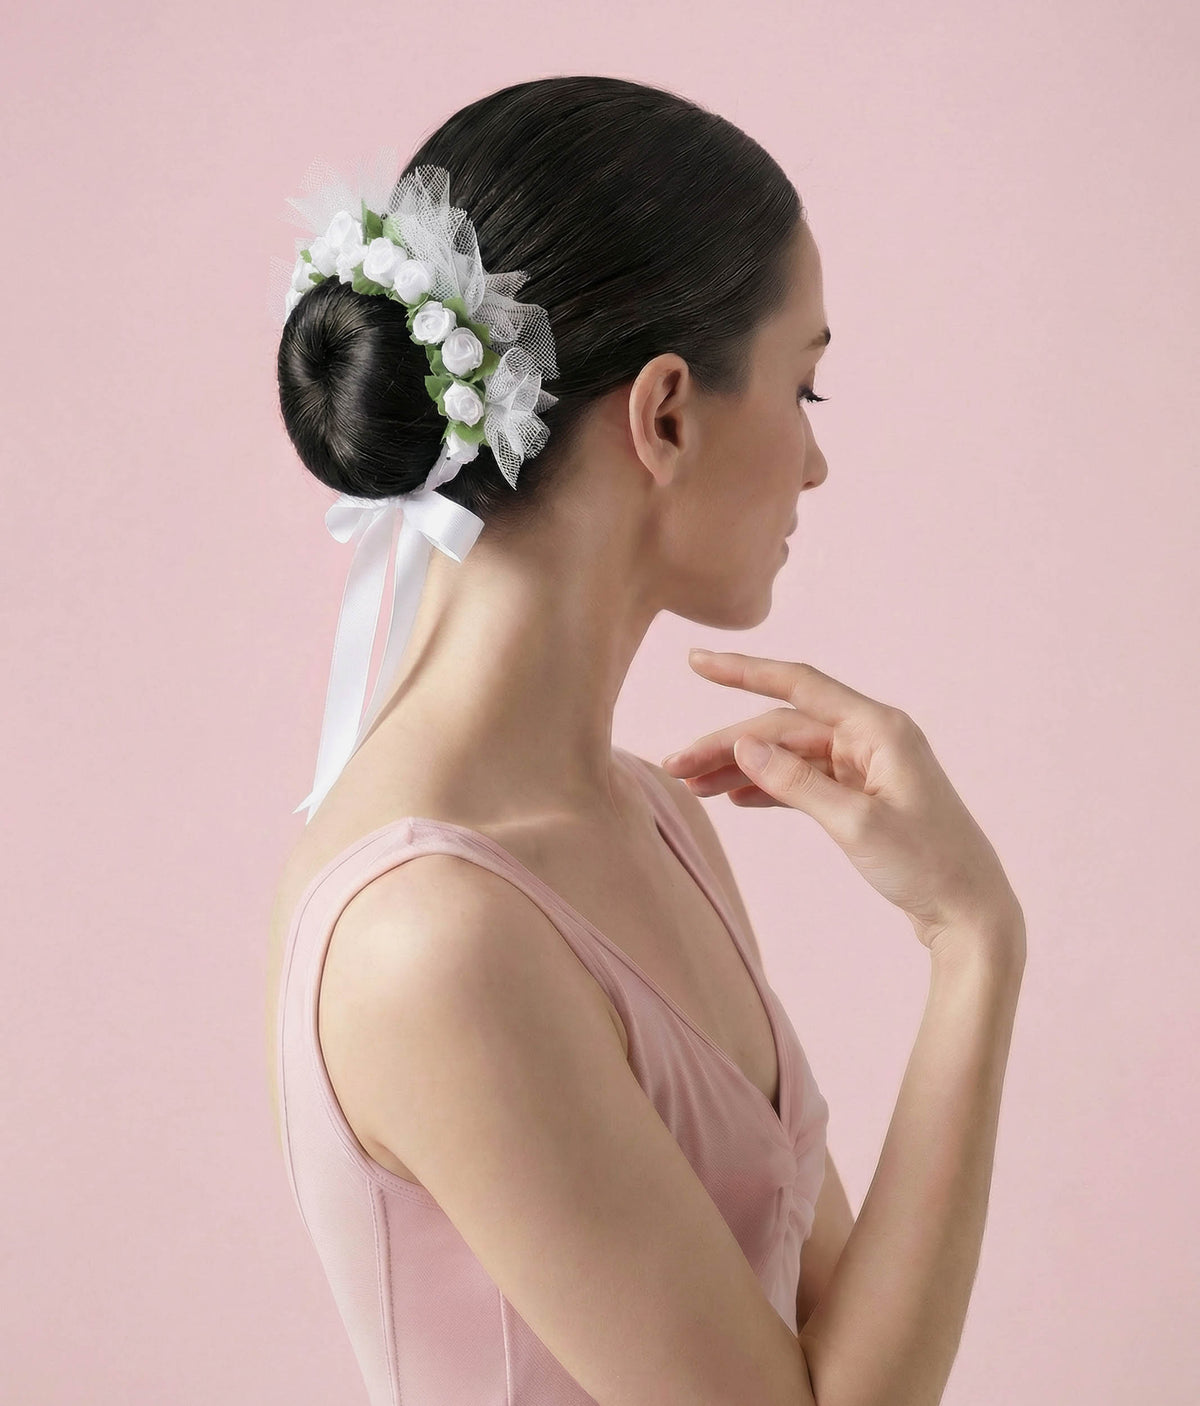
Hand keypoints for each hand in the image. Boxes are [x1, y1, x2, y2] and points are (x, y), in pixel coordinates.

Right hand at [663, 649, 1022, 950]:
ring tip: (692, 787)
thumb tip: (745, 744)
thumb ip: (797, 782)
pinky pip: (803, 780)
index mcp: (879, 729)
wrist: (971, 914)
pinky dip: (767, 787)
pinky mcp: (862, 796)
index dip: (743, 672)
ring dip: (741, 767)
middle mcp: (872, 738)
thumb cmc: (929, 866)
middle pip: (783, 728)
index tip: (696, 662)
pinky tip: (733, 798)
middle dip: (726, 744)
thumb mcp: (857, 825)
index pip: (799, 685)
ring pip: (788, 755)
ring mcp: (866, 767)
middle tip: (674, 766)